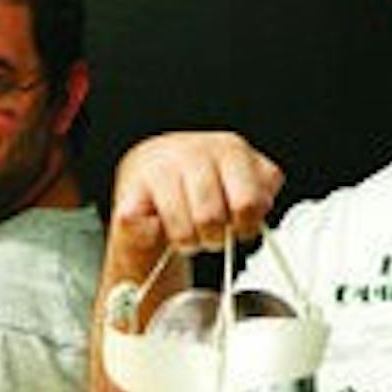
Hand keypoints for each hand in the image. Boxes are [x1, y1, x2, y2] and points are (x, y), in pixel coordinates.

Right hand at [110, 131, 283, 257]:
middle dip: (215, 237)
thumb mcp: (243, 179)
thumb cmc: (202, 181)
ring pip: (183, 230)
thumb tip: (263, 205)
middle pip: (212, 218)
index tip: (240, 228)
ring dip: (188, 242)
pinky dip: (155, 239)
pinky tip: (160, 226)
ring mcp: (157, 170)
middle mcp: (192, 152)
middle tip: (211, 233)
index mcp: (229, 148)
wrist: (150, 171)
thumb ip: (264, 190)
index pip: (248, 203)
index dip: (246, 226)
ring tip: (189, 232)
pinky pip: (148, 232)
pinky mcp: (128, 194)